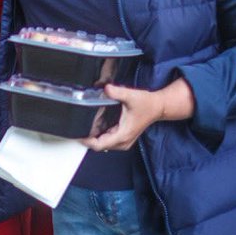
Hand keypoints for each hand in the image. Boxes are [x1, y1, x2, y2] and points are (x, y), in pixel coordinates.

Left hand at [81, 78, 195, 151]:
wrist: (158, 107)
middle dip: (88, 135)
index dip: (86, 141)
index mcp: (122, 135)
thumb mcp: (131, 96)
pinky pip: (107, 139)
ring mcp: (123, 141)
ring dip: (94, 134)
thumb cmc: (147, 104)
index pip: (99, 145)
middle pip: (98, 145)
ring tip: (88, 120)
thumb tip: (104, 89)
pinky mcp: (123, 138)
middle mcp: (122, 142)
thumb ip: (116, 92)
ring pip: (102, 142)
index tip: (77, 133)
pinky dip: (100, 132)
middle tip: (80, 122)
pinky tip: (98, 121)